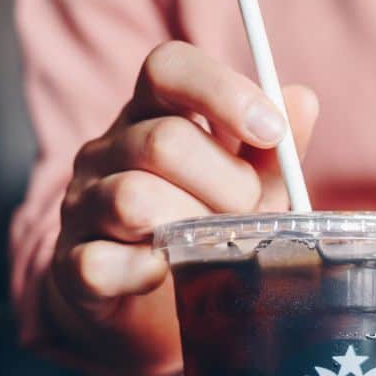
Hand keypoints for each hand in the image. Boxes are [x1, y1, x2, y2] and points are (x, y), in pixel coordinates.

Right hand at [49, 40, 318, 375]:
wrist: (153, 306)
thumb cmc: (206, 230)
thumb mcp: (250, 189)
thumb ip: (272, 152)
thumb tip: (302, 101)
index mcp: (150, 114)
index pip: (167, 68)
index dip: (221, 90)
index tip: (271, 131)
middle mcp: (107, 151)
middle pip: (164, 142)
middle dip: (227, 186)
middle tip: (246, 216)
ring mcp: (83, 205)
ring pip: (134, 199)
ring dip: (190, 230)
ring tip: (209, 248)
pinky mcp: (73, 265)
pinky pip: (101, 262)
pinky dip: (144, 272)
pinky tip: (166, 274)